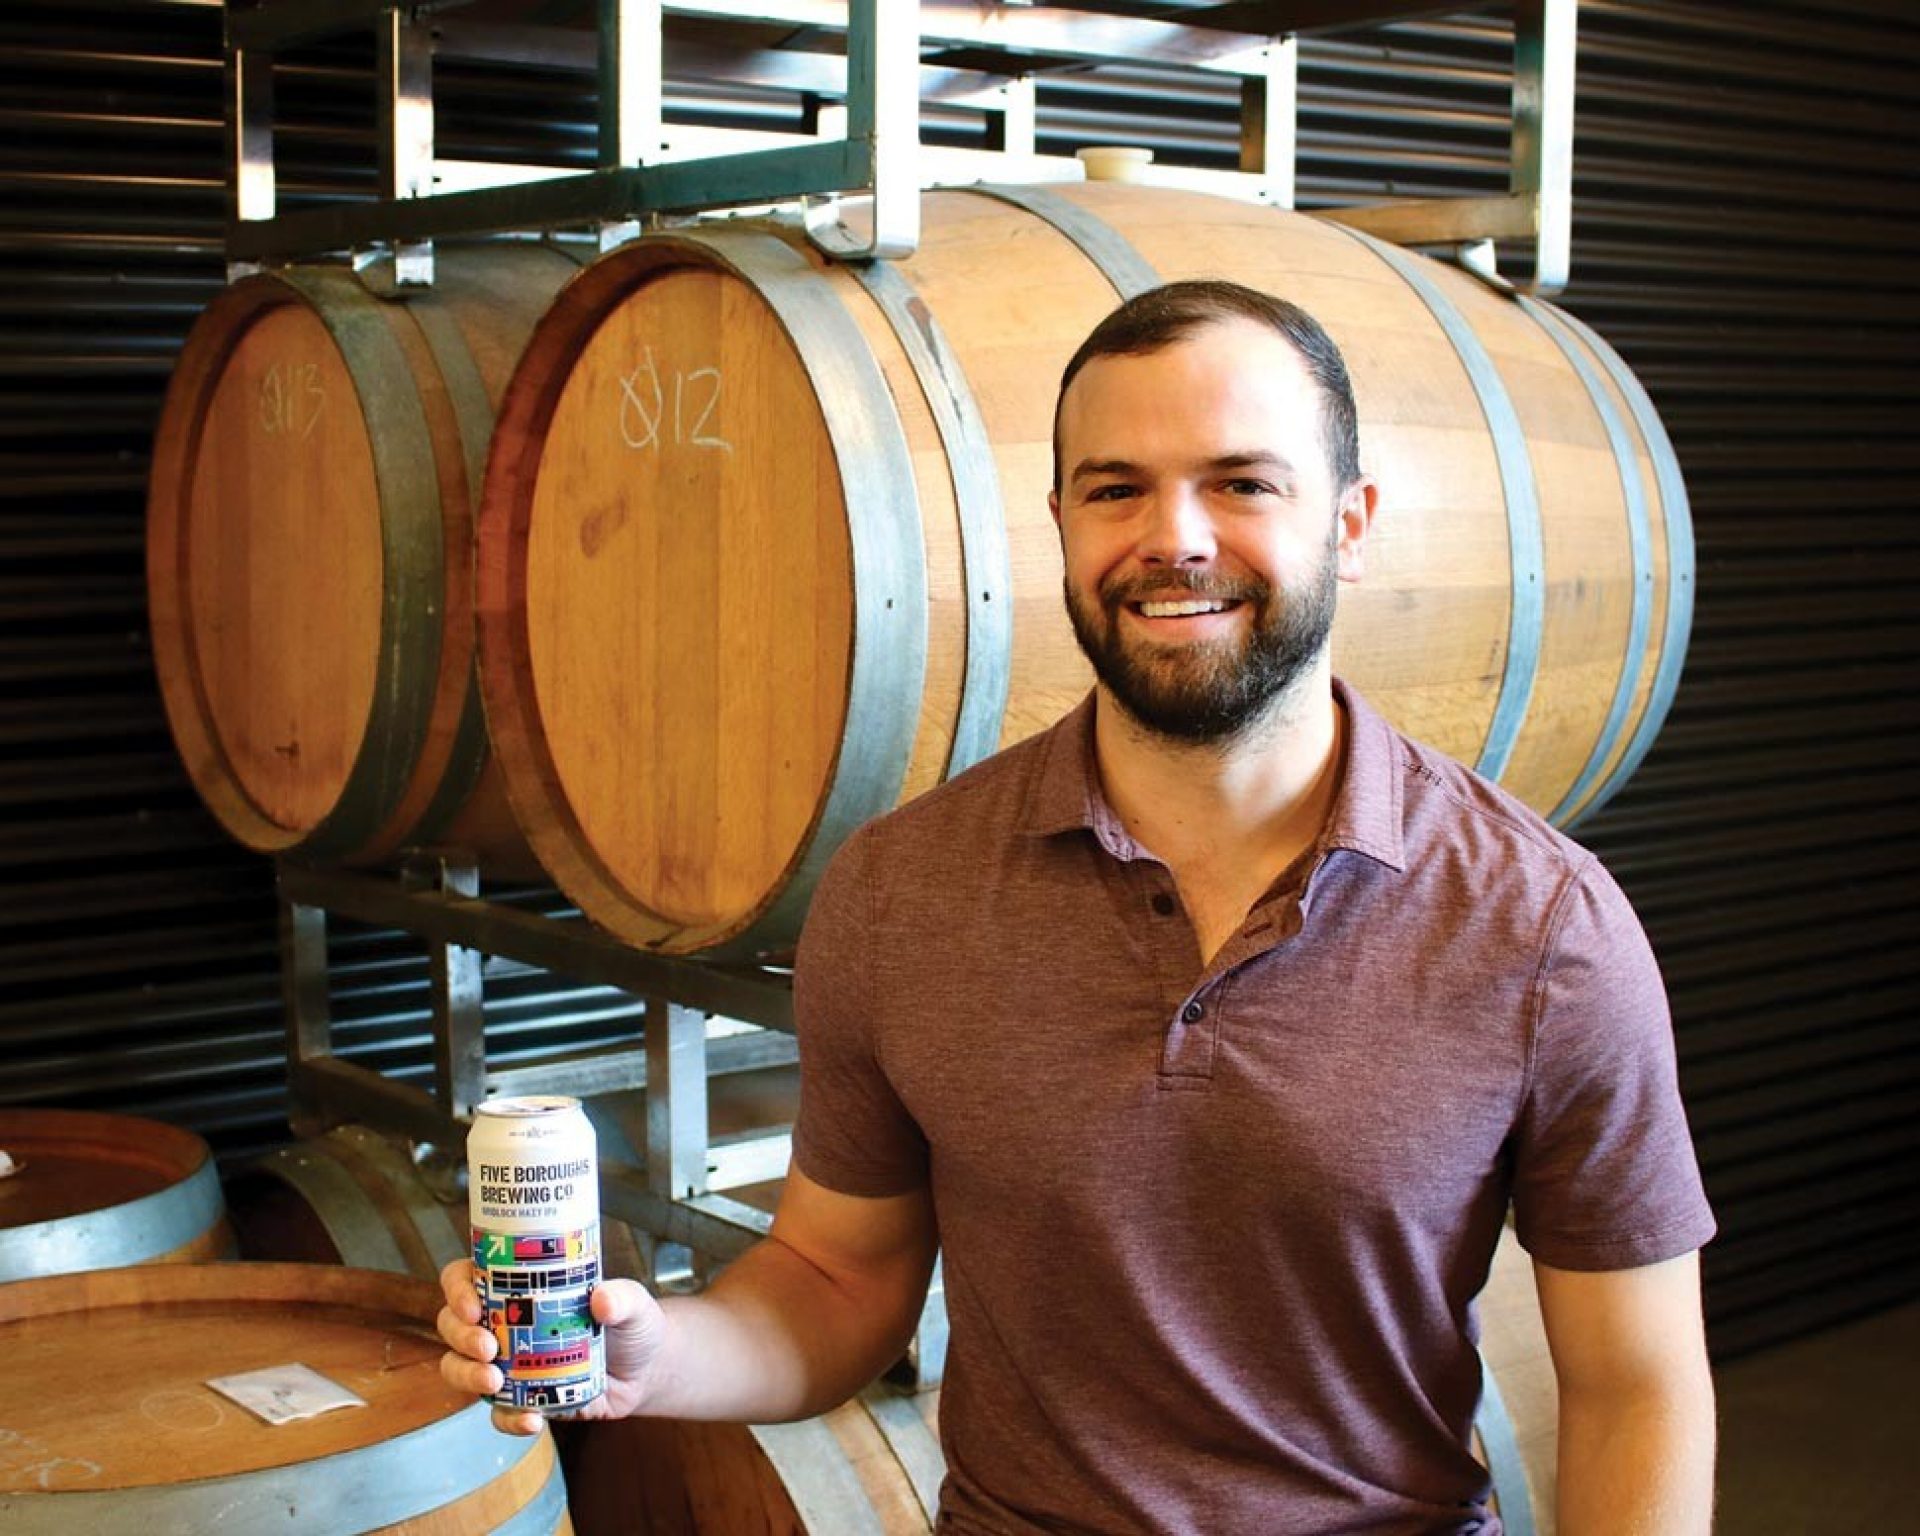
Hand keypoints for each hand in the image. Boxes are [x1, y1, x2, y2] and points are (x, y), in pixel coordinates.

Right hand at [436, 1258, 666, 1435]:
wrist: (645, 1372)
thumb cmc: (631, 1324)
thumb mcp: (633, 1303)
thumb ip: (622, 1297)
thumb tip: (603, 1298)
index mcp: (518, 1286)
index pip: (466, 1277)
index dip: (457, 1288)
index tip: (473, 1306)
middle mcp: (502, 1322)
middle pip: (452, 1324)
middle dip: (461, 1336)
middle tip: (487, 1347)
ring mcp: (506, 1362)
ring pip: (459, 1367)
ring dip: (467, 1376)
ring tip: (494, 1381)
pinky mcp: (520, 1398)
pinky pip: (498, 1413)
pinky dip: (507, 1419)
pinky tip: (531, 1420)